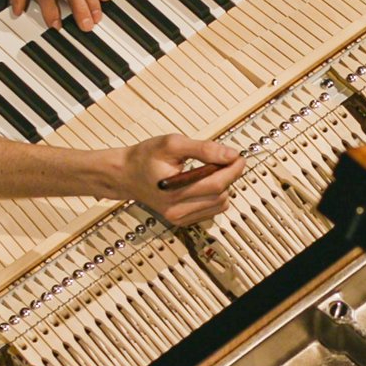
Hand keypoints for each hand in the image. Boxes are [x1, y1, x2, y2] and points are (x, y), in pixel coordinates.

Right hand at [110, 134, 242, 225]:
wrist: (126, 175)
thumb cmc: (145, 158)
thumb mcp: (172, 144)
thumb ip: (203, 149)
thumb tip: (231, 155)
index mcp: (173, 192)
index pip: (217, 184)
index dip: (233, 169)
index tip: (238, 157)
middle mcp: (176, 210)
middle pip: (221, 195)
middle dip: (228, 176)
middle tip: (226, 160)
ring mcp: (179, 218)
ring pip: (220, 205)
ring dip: (223, 187)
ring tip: (209, 171)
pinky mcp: (182, 221)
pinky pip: (211, 210)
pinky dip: (215, 197)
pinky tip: (203, 184)